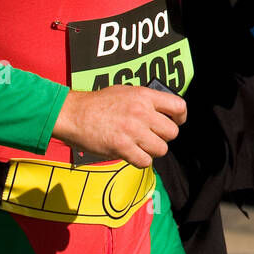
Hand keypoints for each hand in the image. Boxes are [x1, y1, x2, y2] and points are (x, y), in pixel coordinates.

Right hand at [52, 86, 187, 168]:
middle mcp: (142, 112)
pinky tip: (131, 154)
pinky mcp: (122, 147)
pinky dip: (140, 161)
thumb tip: (163, 112)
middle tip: (150, 137)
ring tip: (139, 146)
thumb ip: (146, 101)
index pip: (179, 107)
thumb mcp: (126, 92)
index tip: (175, 122)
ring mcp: (133, 130)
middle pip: (172, 132)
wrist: (73, 113)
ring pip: (161, 149)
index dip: (180, 117)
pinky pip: (145, 161)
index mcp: (144, 96)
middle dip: (163, 137)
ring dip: (151, 150)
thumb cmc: (97, 104)